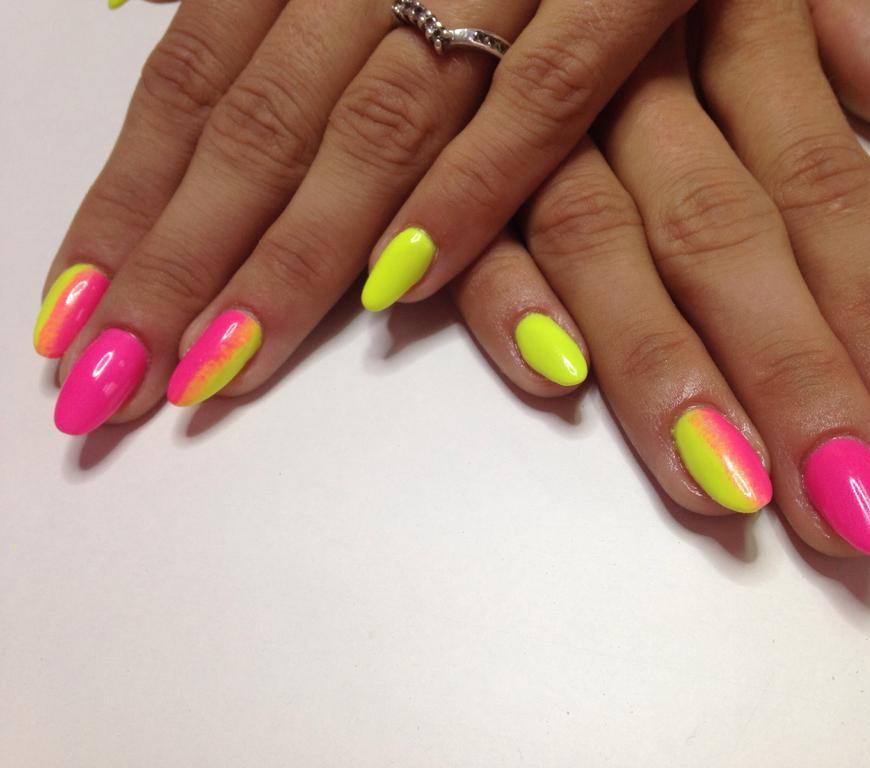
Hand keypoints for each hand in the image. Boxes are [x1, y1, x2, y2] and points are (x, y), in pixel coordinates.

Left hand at [40, 0, 708, 431]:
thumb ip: (350, 55)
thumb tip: (295, 177)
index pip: (192, 76)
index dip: (127, 198)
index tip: (73, 308)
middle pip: (255, 121)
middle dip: (176, 261)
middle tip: (115, 380)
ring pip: (371, 122)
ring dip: (289, 258)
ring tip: (215, 371)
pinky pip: (542, 95)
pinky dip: (468, 191)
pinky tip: (392, 291)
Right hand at [444, 0, 869, 557]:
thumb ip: (838, 7)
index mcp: (726, 14)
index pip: (829, 190)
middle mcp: (637, 77)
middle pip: (725, 238)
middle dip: (789, 377)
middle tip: (845, 509)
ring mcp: (532, 120)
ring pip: (602, 241)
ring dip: (660, 366)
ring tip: (722, 488)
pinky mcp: (440, 148)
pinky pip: (467, 221)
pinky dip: (503, 291)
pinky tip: (553, 376)